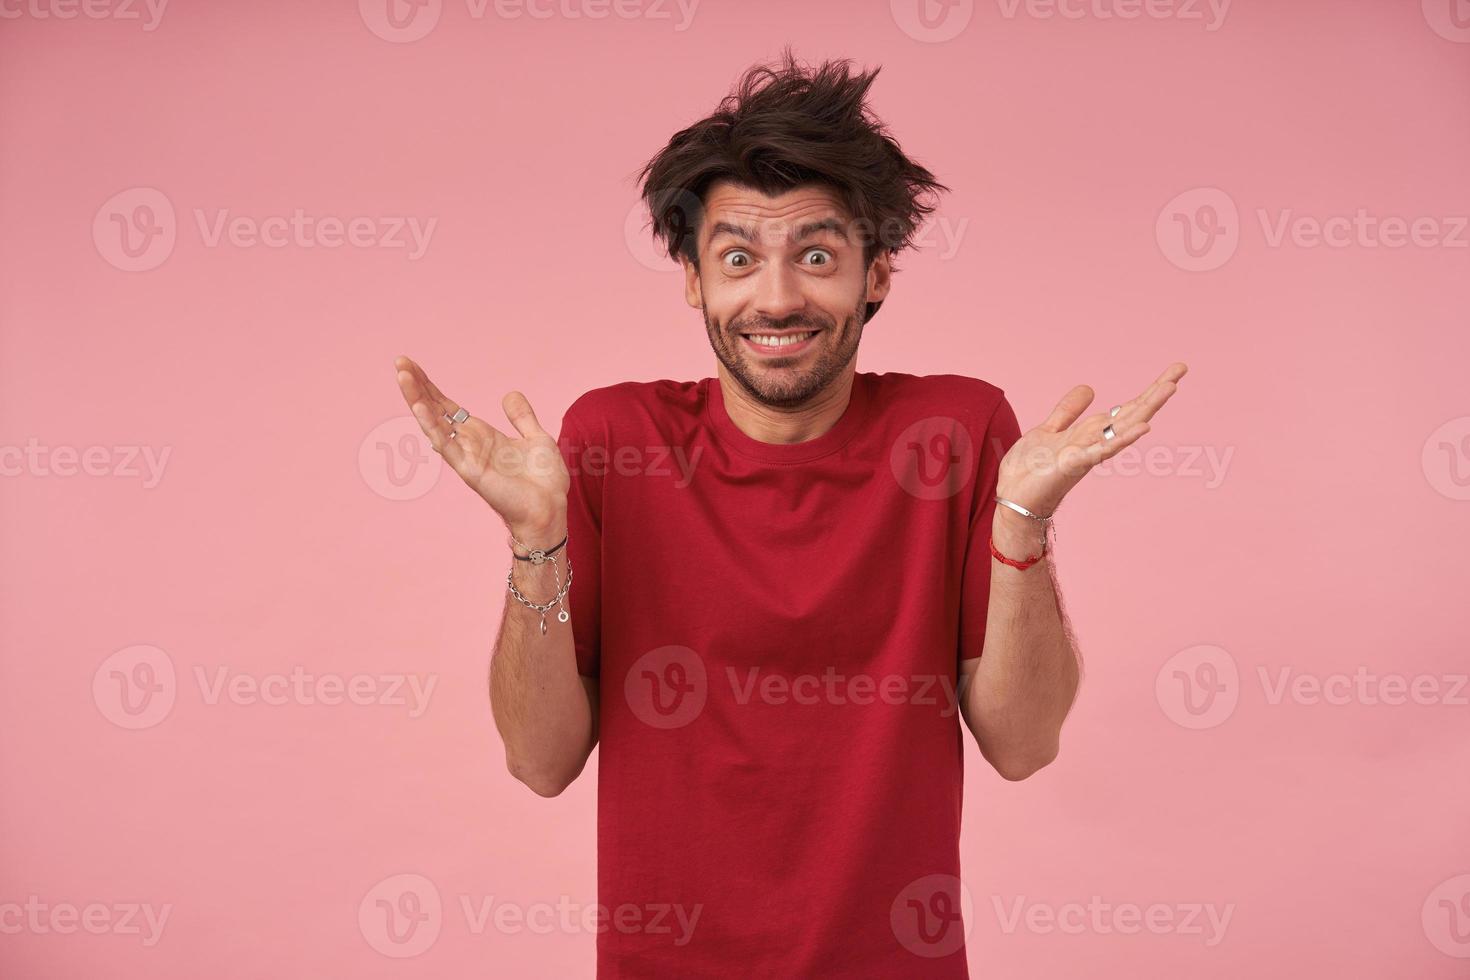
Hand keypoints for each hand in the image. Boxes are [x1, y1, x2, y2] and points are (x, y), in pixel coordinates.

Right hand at [394, 355, 568, 539]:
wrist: (551, 510)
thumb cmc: (544, 482)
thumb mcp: (536, 438)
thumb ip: (522, 417)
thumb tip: (509, 394)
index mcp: (483, 436)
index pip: (449, 407)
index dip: (431, 387)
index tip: (412, 365)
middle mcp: (470, 445)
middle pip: (436, 411)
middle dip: (417, 387)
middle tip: (399, 362)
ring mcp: (467, 457)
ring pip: (435, 424)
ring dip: (417, 399)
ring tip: (402, 376)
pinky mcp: (470, 471)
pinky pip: (447, 446)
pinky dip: (433, 427)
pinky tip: (420, 407)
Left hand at [995, 362, 1187, 517]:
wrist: (1011, 501)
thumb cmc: (1029, 472)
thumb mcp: (1048, 431)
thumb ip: (1068, 411)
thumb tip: (1090, 388)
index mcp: (1090, 433)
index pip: (1125, 408)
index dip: (1148, 390)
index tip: (1174, 370)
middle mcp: (1095, 442)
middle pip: (1132, 414)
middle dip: (1155, 392)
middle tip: (1181, 369)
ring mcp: (1087, 454)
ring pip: (1124, 428)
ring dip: (1147, 408)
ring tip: (1170, 388)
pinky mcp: (1072, 465)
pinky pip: (1102, 451)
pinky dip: (1122, 439)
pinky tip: (1144, 428)